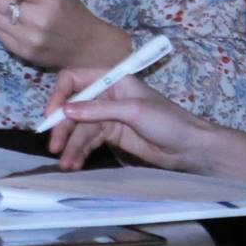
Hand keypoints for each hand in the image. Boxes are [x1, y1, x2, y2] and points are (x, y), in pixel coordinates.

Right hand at [45, 70, 211, 170]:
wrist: (192, 149)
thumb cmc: (168, 122)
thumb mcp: (134, 111)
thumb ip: (99, 110)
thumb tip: (66, 111)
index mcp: (112, 80)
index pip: (75, 80)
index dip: (60, 95)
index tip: (53, 115)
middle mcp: (106, 96)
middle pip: (73, 109)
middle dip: (63, 128)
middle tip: (55, 147)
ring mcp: (107, 117)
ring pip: (79, 129)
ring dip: (71, 146)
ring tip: (66, 165)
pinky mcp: (111, 136)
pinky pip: (88, 142)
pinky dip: (80, 152)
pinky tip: (74, 164)